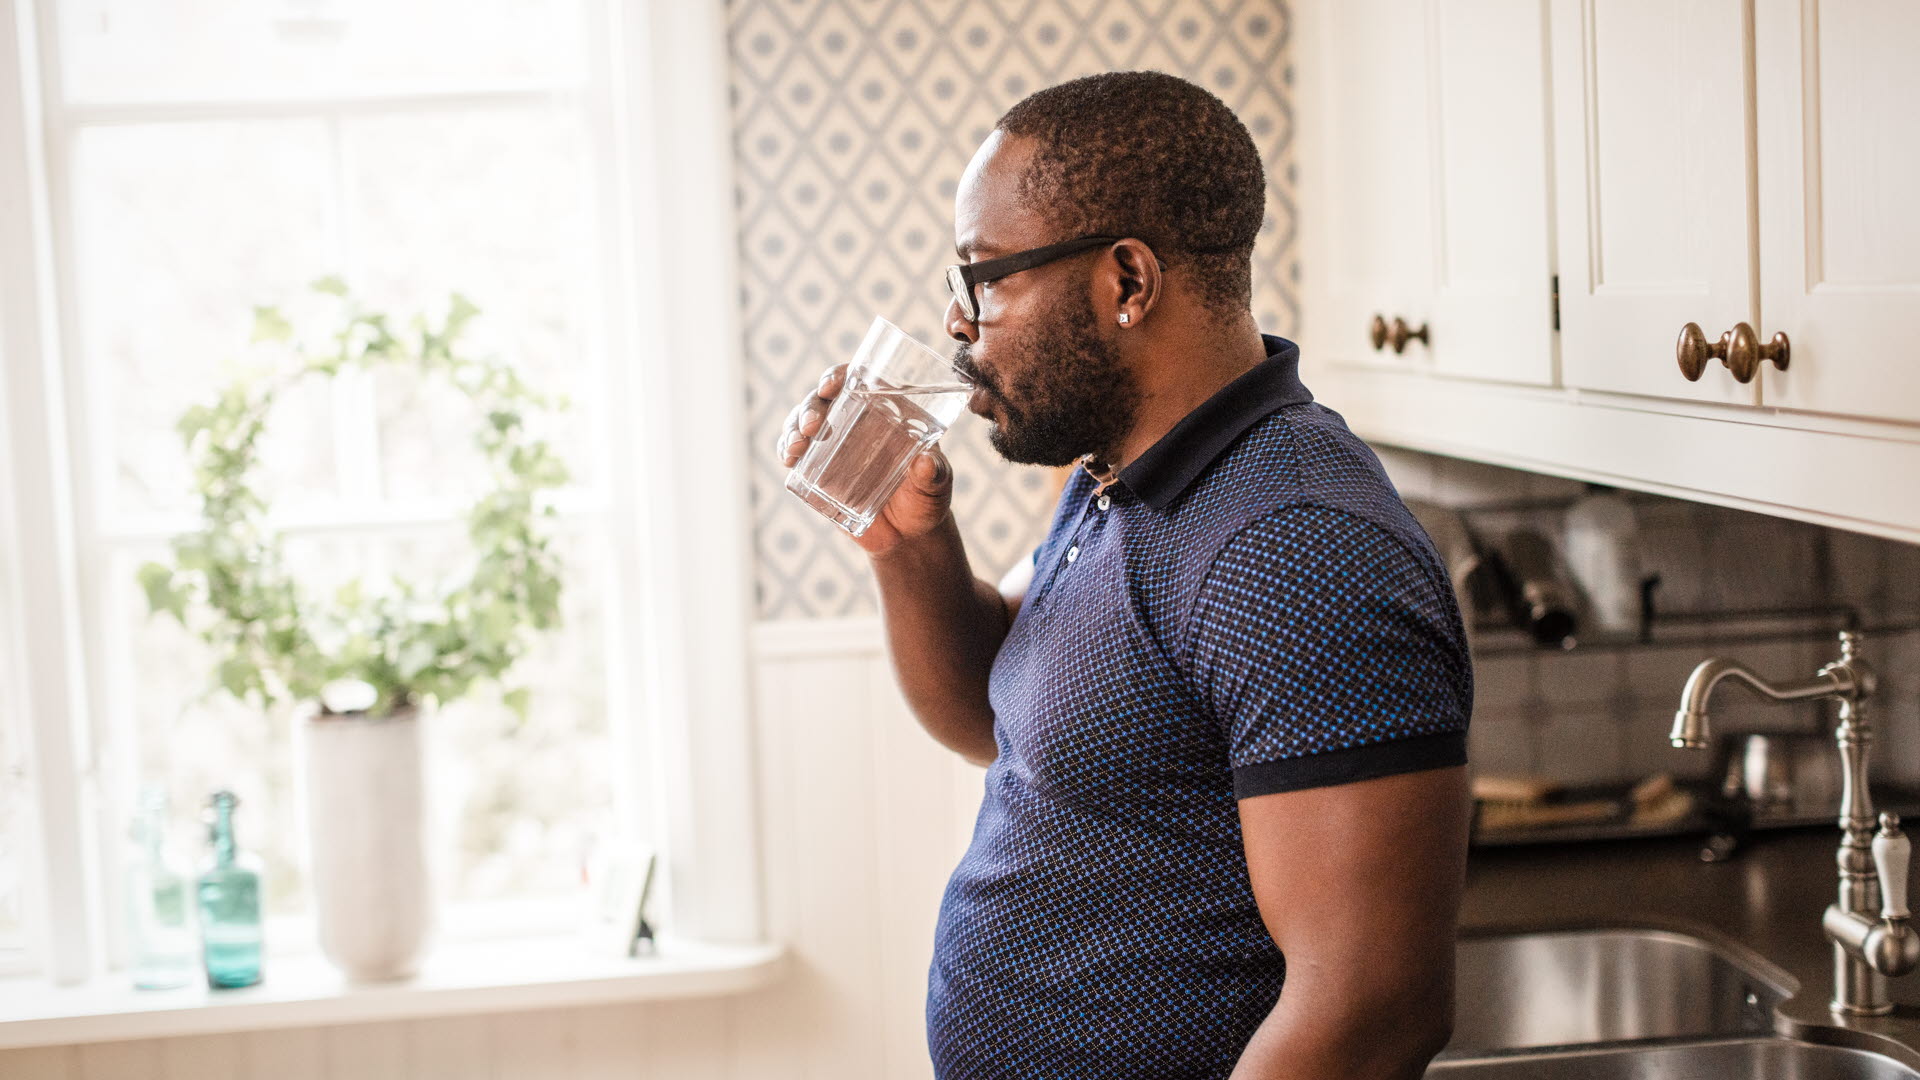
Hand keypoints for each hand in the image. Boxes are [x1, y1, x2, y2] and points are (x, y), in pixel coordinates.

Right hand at [776, 364, 954, 556]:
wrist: (908, 536)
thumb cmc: (927, 500)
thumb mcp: (936, 485)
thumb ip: (934, 474)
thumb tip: (926, 462)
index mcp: (884, 412)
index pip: (857, 381)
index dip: (838, 375)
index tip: (831, 385)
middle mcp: (855, 422)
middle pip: (823, 400)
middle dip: (811, 407)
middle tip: (812, 425)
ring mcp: (834, 446)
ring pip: (804, 423)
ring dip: (794, 429)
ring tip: (796, 448)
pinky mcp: (819, 471)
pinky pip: (797, 454)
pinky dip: (787, 451)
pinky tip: (789, 459)